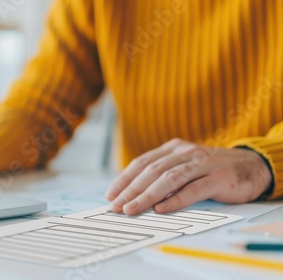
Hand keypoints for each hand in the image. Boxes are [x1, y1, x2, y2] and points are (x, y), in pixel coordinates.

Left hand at [105, 138, 271, 214]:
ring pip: (169, 179)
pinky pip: (193, 190)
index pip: (143, 163)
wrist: (251, 166)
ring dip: (147, 195)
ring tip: (132, 209)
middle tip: (117, 205)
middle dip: (131, 189)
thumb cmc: (211, 170)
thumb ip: (163, 174)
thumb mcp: (184, 165)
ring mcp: (202, 164)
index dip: (125, 178)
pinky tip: (161, 209)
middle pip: (152, 171)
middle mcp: (186, 153)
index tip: (111, 194)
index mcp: (174, 148)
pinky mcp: (218, 178)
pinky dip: (176, 200)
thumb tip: (133, 194)